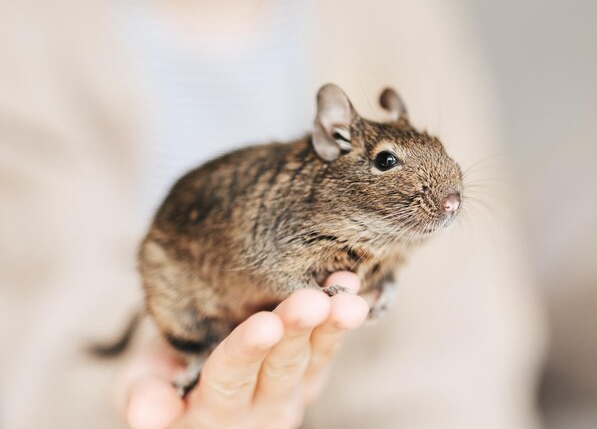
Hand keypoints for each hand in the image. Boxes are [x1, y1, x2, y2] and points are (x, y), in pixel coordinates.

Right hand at [121, 272, 367, 428]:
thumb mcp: (143, 377)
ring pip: (315, 356)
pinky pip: (331, 345)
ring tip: (346, 297)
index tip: (264, 324)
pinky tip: (352, 287)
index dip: (246, 352)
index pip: (228, 380)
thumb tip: (146, 409)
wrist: (193, 363)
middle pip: (280, 367)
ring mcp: (293, 390)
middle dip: (296, 330)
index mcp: (210, 412)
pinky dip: (343, 317)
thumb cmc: (163, 366)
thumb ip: (143, 393)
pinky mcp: (314, 372)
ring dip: (332, 324)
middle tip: (311, 301)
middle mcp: (259, 408)